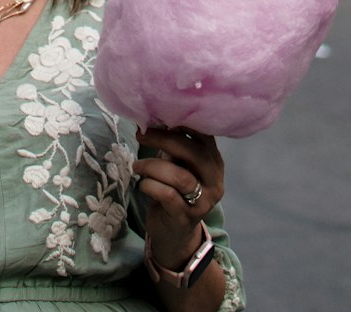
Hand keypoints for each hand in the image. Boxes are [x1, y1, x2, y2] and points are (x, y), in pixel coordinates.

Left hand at [134, 126, 223, 272]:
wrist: (174, 234)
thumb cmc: (174, 191)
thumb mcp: (179, 167)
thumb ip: (175, 148)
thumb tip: (154, 119)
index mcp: (214, 163)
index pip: (205, 136)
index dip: (183, 123)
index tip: (160, 116)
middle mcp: (214, 181)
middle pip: (194, 153)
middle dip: (164, 139)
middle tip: (142, 135)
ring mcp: (203, 202)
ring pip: (180, 176)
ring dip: (153, 166)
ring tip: (136, 165)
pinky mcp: (186, 218)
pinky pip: (168, 196)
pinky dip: (151, 186)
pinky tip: (143, 184)